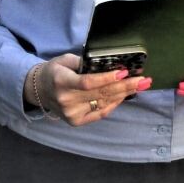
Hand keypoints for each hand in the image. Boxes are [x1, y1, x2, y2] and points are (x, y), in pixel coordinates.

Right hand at [24, 53, 151, 125]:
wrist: (39, 90)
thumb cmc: (55, 70)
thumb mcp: (65, 60)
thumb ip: (84, 62)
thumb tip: (108, 64)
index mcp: (62, 81)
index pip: (88, 82)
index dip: (107, 78)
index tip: (124, 72)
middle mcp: (67, 100)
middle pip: (100, 94)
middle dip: (125, 86)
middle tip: (144, 80)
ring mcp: (72, 114)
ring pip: (103, 103)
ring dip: (124, 94)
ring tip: (140, 86)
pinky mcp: (76, 122)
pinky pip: (100, 113)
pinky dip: (114, 104)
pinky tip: (124, 95)